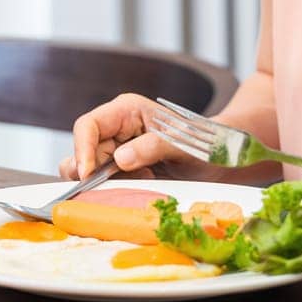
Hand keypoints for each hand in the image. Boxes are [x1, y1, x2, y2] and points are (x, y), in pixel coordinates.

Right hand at [59, 92, 192, 180]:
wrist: (219, 157)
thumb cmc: (203, 141)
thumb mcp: (182, 143)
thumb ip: (152, 147)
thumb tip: (119, 160)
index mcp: (126, 111)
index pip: (88, 126)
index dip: (82, 150)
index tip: (88, 175)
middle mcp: (116, 128)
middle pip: (84, 151)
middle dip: (92, 173)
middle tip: (114, 187)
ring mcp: (118, 149)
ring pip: (89, 169)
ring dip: (104, 183)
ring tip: (139, 181)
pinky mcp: (122, 169)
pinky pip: (104, 182)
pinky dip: (115, 190)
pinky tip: (142, 185)